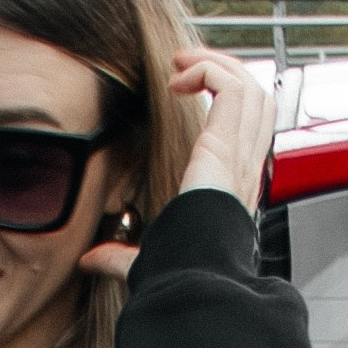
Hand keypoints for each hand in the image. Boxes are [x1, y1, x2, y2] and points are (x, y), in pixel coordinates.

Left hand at [78, 47, 278, 279]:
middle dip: (222, 70)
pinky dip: (209, 71)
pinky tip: (179, 79)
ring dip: (216, 64)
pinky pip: (234, 88)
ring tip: (182, 65)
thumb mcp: (146, 258)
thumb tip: (90, 260)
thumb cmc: (176, 275)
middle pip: (257, 99)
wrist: (190, 283)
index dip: (223, 98)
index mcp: (231, 188)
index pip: (247, 128)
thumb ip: (119, 256)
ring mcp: (241, 157)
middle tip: (183, 68)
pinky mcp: (226, 147)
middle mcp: (244, 169)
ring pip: (252, 87)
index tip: (182, 88)